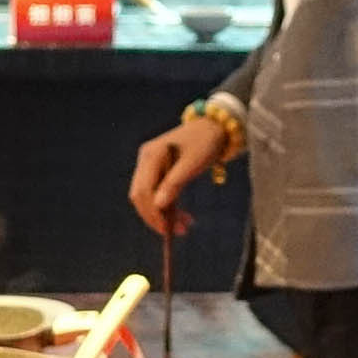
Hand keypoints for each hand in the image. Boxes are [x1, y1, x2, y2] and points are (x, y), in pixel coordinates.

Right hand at [130, 108, 238, 237]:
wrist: (215, 126)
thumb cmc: (206, 141)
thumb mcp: (192, 163)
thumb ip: (174, 183)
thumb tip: (158, 206)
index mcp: (151, 155)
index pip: (142, 191)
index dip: (152, 213)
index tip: (167, 230)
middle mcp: (146, 160)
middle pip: (141, 196)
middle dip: (156, 216)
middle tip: (179, 231)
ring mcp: (151, 164)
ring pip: (148, 197)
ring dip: (162, 214)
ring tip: (184, 226)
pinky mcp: (159, 170)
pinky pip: (157, 192)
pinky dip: (167, 206)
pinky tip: (181, 216)